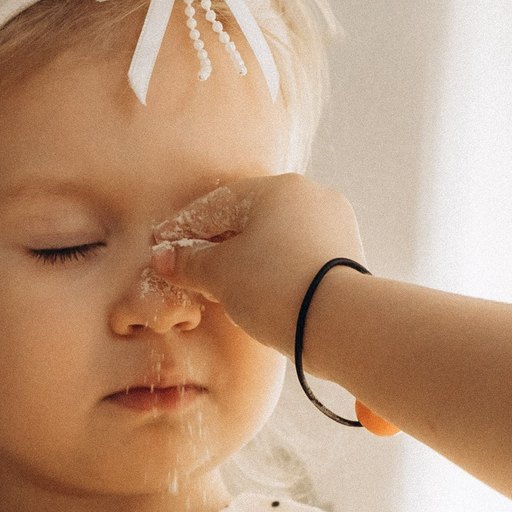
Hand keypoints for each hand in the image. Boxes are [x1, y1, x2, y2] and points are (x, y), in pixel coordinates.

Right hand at [149, 175, 364, 353]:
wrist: (341, 324)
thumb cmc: (275, 287)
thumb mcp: (221, 274)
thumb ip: (189, 263)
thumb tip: (165, 258)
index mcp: (278, 188)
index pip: (218, 203)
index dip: (185, 227)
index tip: (163, 245)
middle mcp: (311, 196)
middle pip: (251, 217)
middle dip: (217, 241)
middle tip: (190, 265)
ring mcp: (334, 226)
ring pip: (277, 237)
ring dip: (246, 256)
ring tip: (221, 282)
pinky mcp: (348, 256)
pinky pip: (298, 255)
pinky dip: (274, 268)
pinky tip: (258, 289)